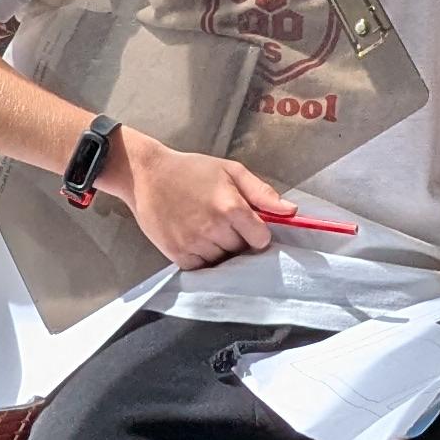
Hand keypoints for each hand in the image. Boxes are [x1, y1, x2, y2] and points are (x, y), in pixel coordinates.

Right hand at [110, 131, 300, 271]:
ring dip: (219, 250)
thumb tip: (291, 211)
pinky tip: (195, 239)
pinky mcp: (177, 254)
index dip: (257, 232)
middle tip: (221, 221)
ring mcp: (194, 243)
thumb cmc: (191, 170)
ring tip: (205, 228)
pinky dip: (202, 258)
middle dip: (237, 239)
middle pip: (241, 250)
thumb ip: (262, 192)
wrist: (147, 175)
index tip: (248, 225)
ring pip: (222, 261)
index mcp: (231, 207)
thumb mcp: (231, 171)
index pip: (261, 239)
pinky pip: (202, 268)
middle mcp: (214, 228)